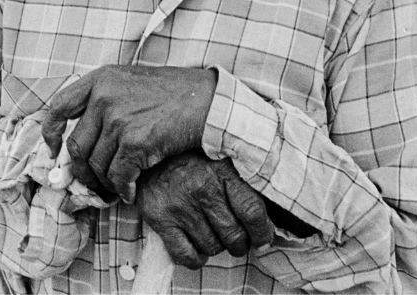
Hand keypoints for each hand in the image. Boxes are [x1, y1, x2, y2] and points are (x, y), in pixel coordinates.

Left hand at [40, 65, 215, 201]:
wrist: (209, 101)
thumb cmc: (175, 93)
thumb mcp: (132, 81)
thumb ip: (106, 99)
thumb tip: (86, 134)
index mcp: (101, 79)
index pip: (59, 106)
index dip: (50, 132)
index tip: (52, 150)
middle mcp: (104, 96)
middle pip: (76, 145)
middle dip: (82, 170)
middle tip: (92, 182)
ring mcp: (118, 118)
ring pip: (97, 165)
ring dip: (106, 183)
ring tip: (118, 187)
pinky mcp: (135, 141)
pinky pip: (118, 176)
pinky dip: (123, 189)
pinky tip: (131, 192)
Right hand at [136, 151, 274, 268]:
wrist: (150, 157)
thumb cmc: (193, 164)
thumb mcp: (221, 163)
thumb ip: (243, 187)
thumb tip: (267, 226)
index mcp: (222, 170)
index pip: (252, 211)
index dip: (262, 233)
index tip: (263, 240)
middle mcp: (201, 186)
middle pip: (234, 235)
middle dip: (238, 244)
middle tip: (235, 240)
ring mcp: (180, 204)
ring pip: (212, 247)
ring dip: (215, 247)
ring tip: (211, 234)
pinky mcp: (160, 218)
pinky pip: (186, 256)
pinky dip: (196, 259)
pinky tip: (197, 248)